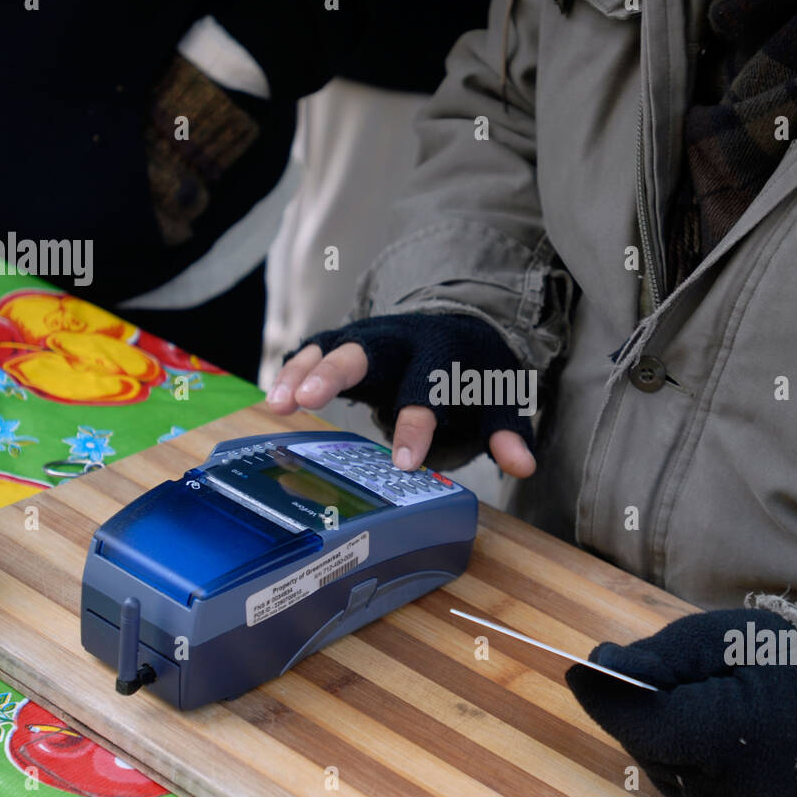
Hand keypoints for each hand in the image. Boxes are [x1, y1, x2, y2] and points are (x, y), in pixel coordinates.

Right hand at [267, 314, 536, 476]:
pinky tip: (274, 396)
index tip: (405, 464)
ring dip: (303, 371)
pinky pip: (314, 349)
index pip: (428, 386)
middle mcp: (401, 339)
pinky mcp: (345, 342)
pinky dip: (292, 368)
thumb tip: (522, 466)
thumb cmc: (474, 375)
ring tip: (278, 402)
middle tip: (310, 398)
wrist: (459, 330)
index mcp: (443, 354)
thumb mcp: (499, 398)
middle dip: (336, 370)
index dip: (417, 424)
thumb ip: (508, 431)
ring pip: (332, 346)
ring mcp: (368, 337)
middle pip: (366, 350)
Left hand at [566, 609, 796, 796]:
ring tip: (701, 697)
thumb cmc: (787, 663)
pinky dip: (680, 751)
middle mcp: (719, 791)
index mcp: (724, 740)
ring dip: (658, 729)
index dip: (604, 693)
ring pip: (655, 762)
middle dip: (639, 705)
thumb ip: (655, 655)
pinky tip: (708, 725)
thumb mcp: (719, 639)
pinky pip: (679, 780)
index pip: (639, 722)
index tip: (579, 665)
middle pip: (642, 742)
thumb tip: (598, 665)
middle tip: (666, 671)